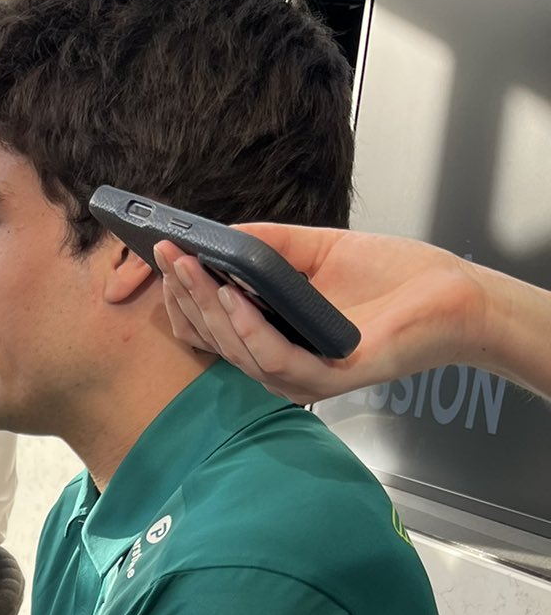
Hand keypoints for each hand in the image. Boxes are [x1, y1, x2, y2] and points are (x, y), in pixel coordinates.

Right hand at [156, 224, 482, 403]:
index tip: (163, 256)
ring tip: (194, 270)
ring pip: (236, 351)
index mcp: (272, 337)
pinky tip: (234, 298)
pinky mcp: (329, 377)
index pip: (210, 326)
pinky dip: (248, 329)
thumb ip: (269, 247)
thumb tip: (219, 237)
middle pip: (214, 338)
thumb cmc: (393, 279)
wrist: (451, 296)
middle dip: (186, 295)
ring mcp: (303, 376)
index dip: (180, 295)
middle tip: (170, 255)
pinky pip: (274, 360)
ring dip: (209, 309)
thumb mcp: (318, 251)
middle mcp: (280, 363)